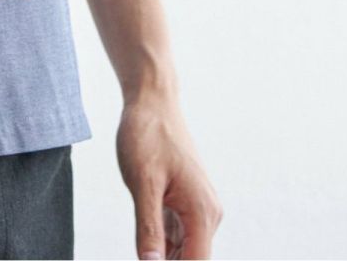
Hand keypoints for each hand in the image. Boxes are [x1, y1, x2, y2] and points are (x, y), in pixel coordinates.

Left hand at [116, 95, 223, 258]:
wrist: (152, 101)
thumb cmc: (147, 135)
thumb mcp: (142, 183)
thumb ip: (148, 228)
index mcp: (202, 212)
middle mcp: (207, 213)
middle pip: (191, 259)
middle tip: (139, 255)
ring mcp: (197, 207)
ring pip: (182, 248)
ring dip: (163, 255)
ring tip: (141, 248)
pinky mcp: (185, 201)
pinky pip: (175, 233)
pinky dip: (160, 241)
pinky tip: (144, 240)